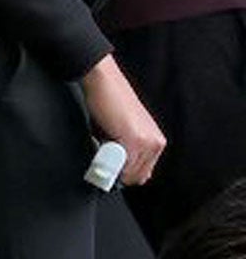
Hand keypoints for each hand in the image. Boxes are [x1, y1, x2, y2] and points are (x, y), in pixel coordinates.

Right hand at [80, 55, 165, 185]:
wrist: (104, 82)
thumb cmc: (108, 103)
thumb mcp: (120, 131)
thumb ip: (124, 151)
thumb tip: (115, 170)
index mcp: (156, 141)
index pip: (142, 173)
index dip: (124, 173)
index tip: (110, 166)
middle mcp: (156, 143)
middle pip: (137, 176)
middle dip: (118, 172)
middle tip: (103, 156)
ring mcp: (147, 143)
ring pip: (129, 174)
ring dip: (112, 167)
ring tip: (101, 144)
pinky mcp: (134, 141)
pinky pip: (121, 166)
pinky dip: (108, 161)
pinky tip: (101, 142)